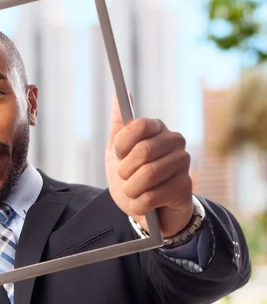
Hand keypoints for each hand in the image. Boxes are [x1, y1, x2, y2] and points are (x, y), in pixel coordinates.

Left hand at [105, 94, 193, 236]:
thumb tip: (120, 92)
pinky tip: (143, 204)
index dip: (123, 143)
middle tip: (124, 178)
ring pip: (147, 175)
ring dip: (130, 189)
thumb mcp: (117, 152)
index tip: (117, 154)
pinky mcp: (185, 186)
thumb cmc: (131, 176)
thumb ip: (118, 124)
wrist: (146, 211)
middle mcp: (175, 141)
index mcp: (157, 128)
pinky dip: (139, 204)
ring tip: (133, 192)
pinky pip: (153, 195)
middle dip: (125, 170)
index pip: (140, 125)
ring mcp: (183, 163)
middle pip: (143, 151)